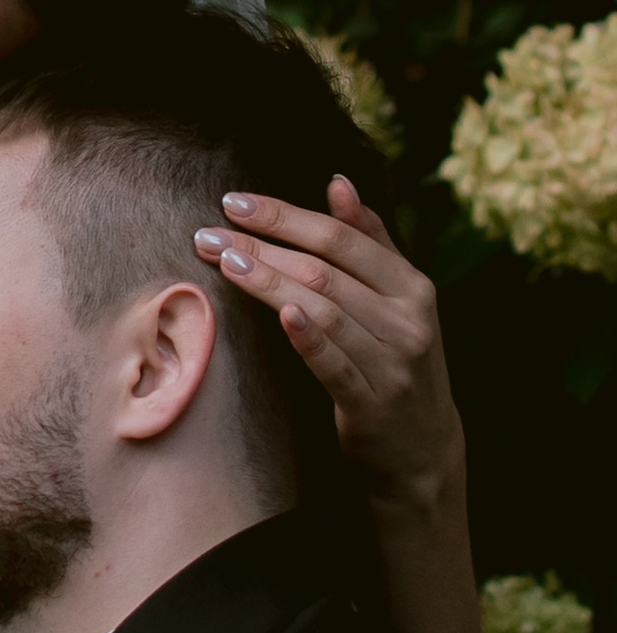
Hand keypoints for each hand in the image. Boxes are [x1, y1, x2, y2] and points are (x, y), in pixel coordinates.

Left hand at [192, 174, 464, 513]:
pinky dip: (310, 338)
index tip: (235, 202)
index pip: (341, 238)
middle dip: (263, 246)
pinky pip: (337, 366)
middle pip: (325, 270)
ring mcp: (394, 363)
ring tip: (224, 263)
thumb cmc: (396, 360)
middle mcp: (409, 320)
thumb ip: (371, 242)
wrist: (423, 449)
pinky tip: (281, 314)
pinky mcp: (373, 405)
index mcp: (412, 287)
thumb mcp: (398, 301)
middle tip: (209, 233)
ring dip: (270, 282)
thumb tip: (339, 183)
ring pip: (324, 310)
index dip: (286, 216)